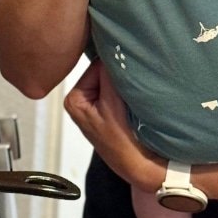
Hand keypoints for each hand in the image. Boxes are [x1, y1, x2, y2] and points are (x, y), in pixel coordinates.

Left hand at [63, 60, 165, 191]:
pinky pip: (119, 93)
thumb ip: (109, 76)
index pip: (95, 66)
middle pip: (104, 74)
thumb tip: (110, 49)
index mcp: (74, 99)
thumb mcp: (113, 105)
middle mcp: (81, 101)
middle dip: (119, 78)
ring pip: (113, 82)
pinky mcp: (110, 112)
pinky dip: (129, 93)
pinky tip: (136, 102)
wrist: (143, 168)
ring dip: (126, 85)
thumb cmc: (124, 144)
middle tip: (134, 87)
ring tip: (135, 96)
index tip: (127, 75)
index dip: (113, 69)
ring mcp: (96, 107)